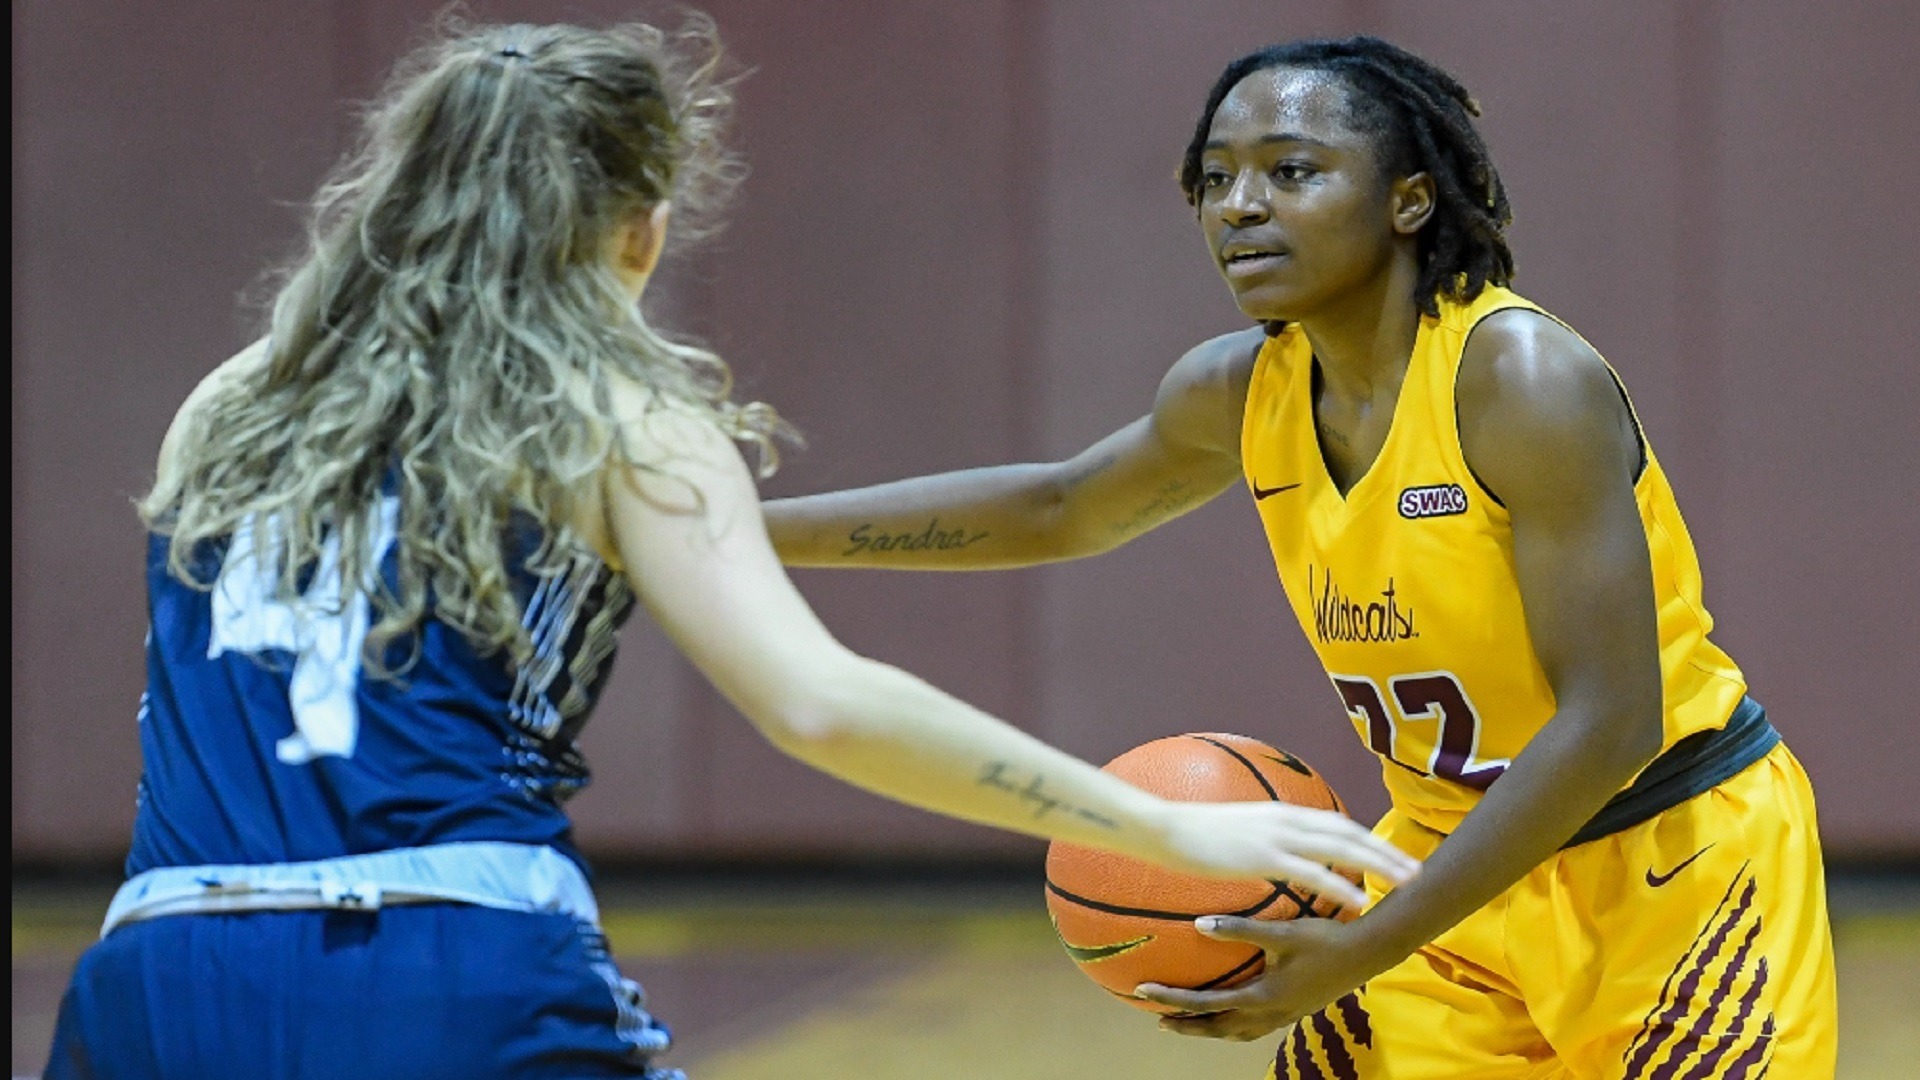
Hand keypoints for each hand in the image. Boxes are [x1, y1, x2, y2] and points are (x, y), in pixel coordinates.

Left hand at [1134, 915, 1401, 1041]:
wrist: (1368, 955)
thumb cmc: (1325, 939)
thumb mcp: (1282, 932)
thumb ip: (1240, 930)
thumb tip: (1199, 924)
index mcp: (1262, 997)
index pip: (1206, 1004)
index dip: (1173, 1000)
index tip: (1144, 993)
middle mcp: (1270, 1013)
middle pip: (1218, 1028)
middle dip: (1187, 1026)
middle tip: (1158, 1019)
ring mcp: (1284, 1016)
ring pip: (1237, 1032)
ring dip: (1210, 1029)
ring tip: (1188, 1021)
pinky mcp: (1295, 1011)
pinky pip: (1254, 1027)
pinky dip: (1234, 1025)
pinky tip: (1232, 1011)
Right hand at [1156, 802, 1416, 910]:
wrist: (1164, 827)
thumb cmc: (1193, 833)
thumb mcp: (1236, 829)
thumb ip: (1262, 837)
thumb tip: (1277, 851)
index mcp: (1282, 813)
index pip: (1337, 823)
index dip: (1367, 838)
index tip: (1392, 853)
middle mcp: (1287, 819)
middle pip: (1350, 833)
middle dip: (1386, 850)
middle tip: (1417, 869)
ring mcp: (1277, 837)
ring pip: (1341, 848)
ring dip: (1379, 864)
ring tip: (1406, 881)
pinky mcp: (1263, 857)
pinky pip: (1311, 872)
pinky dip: (1340, 884)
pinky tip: (1360, 898)